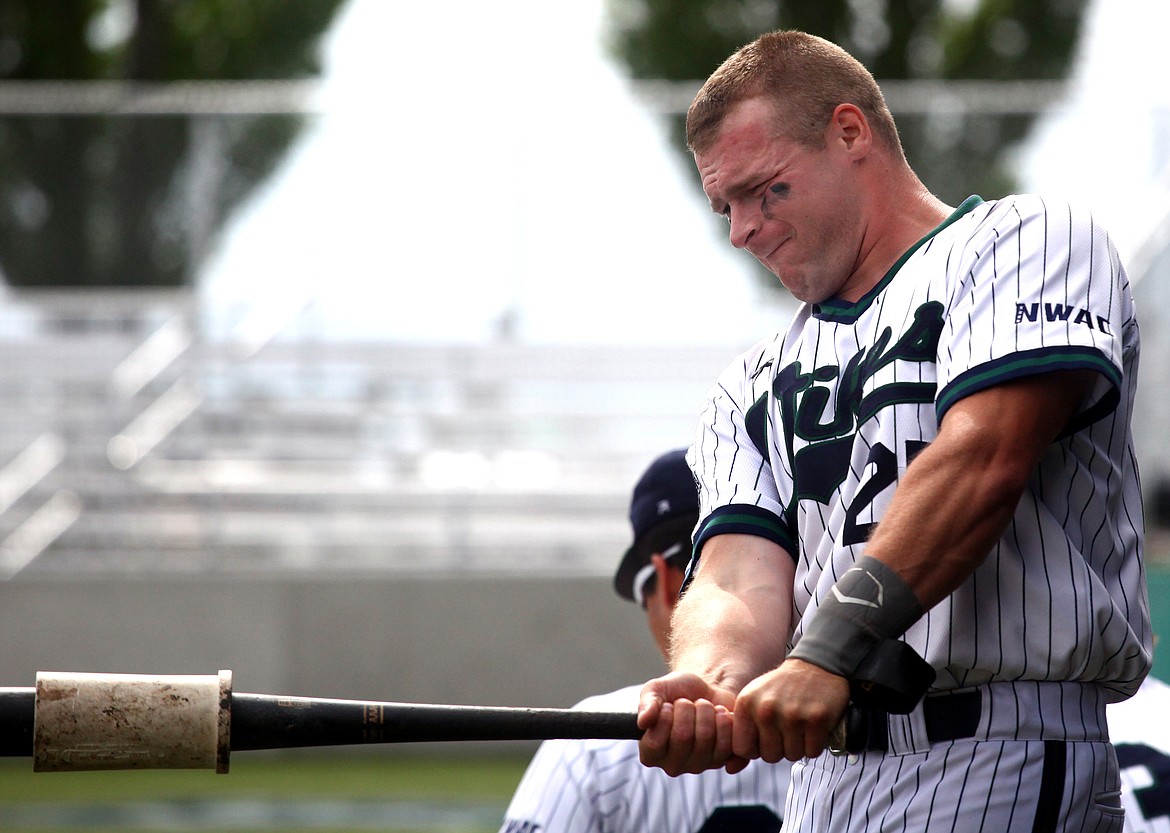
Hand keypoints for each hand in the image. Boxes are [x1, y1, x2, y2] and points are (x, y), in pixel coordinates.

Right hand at [637, 672, 742, 775]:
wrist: (706, 690)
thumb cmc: (676, 691)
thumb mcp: (656, 689)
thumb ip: (646, 703)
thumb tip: (643, 722)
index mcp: (650, 753)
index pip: (654, 743)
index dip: (663, 717)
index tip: (668, 706)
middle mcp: (672, 765)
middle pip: (682, 737)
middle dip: (686, 708)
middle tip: (687, 703)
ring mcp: (697, 766)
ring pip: (705, 736)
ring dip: (705, 711)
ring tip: (703, 706)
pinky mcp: (720, 761)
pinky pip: (726, 742)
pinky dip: (723, 719)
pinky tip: (718, 715)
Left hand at [732, 658, 849, 761]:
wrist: (815, 665)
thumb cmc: (781, 688)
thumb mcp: (753, 700)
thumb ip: (741, 731)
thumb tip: (729, 769)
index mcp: (746, 704)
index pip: (742, 749)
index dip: (756, 747)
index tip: (765, 735)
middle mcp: (766, 710)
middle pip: (769, 756)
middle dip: (779, 747)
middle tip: (786, 727)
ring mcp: (792, 715)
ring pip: (791, 755)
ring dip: (798, 745)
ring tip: (799, 723)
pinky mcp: (817, 719)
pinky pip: (812, 751)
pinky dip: (814, 743)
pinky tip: (812, 725)